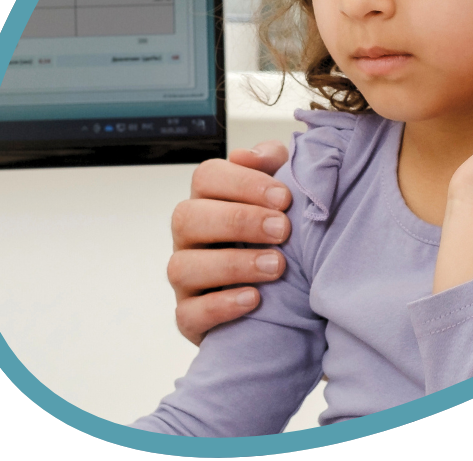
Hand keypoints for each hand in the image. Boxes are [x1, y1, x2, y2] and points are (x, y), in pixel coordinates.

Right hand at [169, 141, 291, 344]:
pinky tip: (254, 299)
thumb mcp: (282, 191)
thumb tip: (248, 155)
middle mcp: (189, 235)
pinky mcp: (190, 316)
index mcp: (209, 199)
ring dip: (233, 264)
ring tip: (277, 266)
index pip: (206, 177)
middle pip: (188, 217)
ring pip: (182, 266)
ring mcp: (186, 277)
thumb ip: (270, 163)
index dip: (243, 182)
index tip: (284, 196)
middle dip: (238, 220)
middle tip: (283, 229)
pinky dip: (220, 306)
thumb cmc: (280, 232)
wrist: (290, 292)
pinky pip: (188, 314)